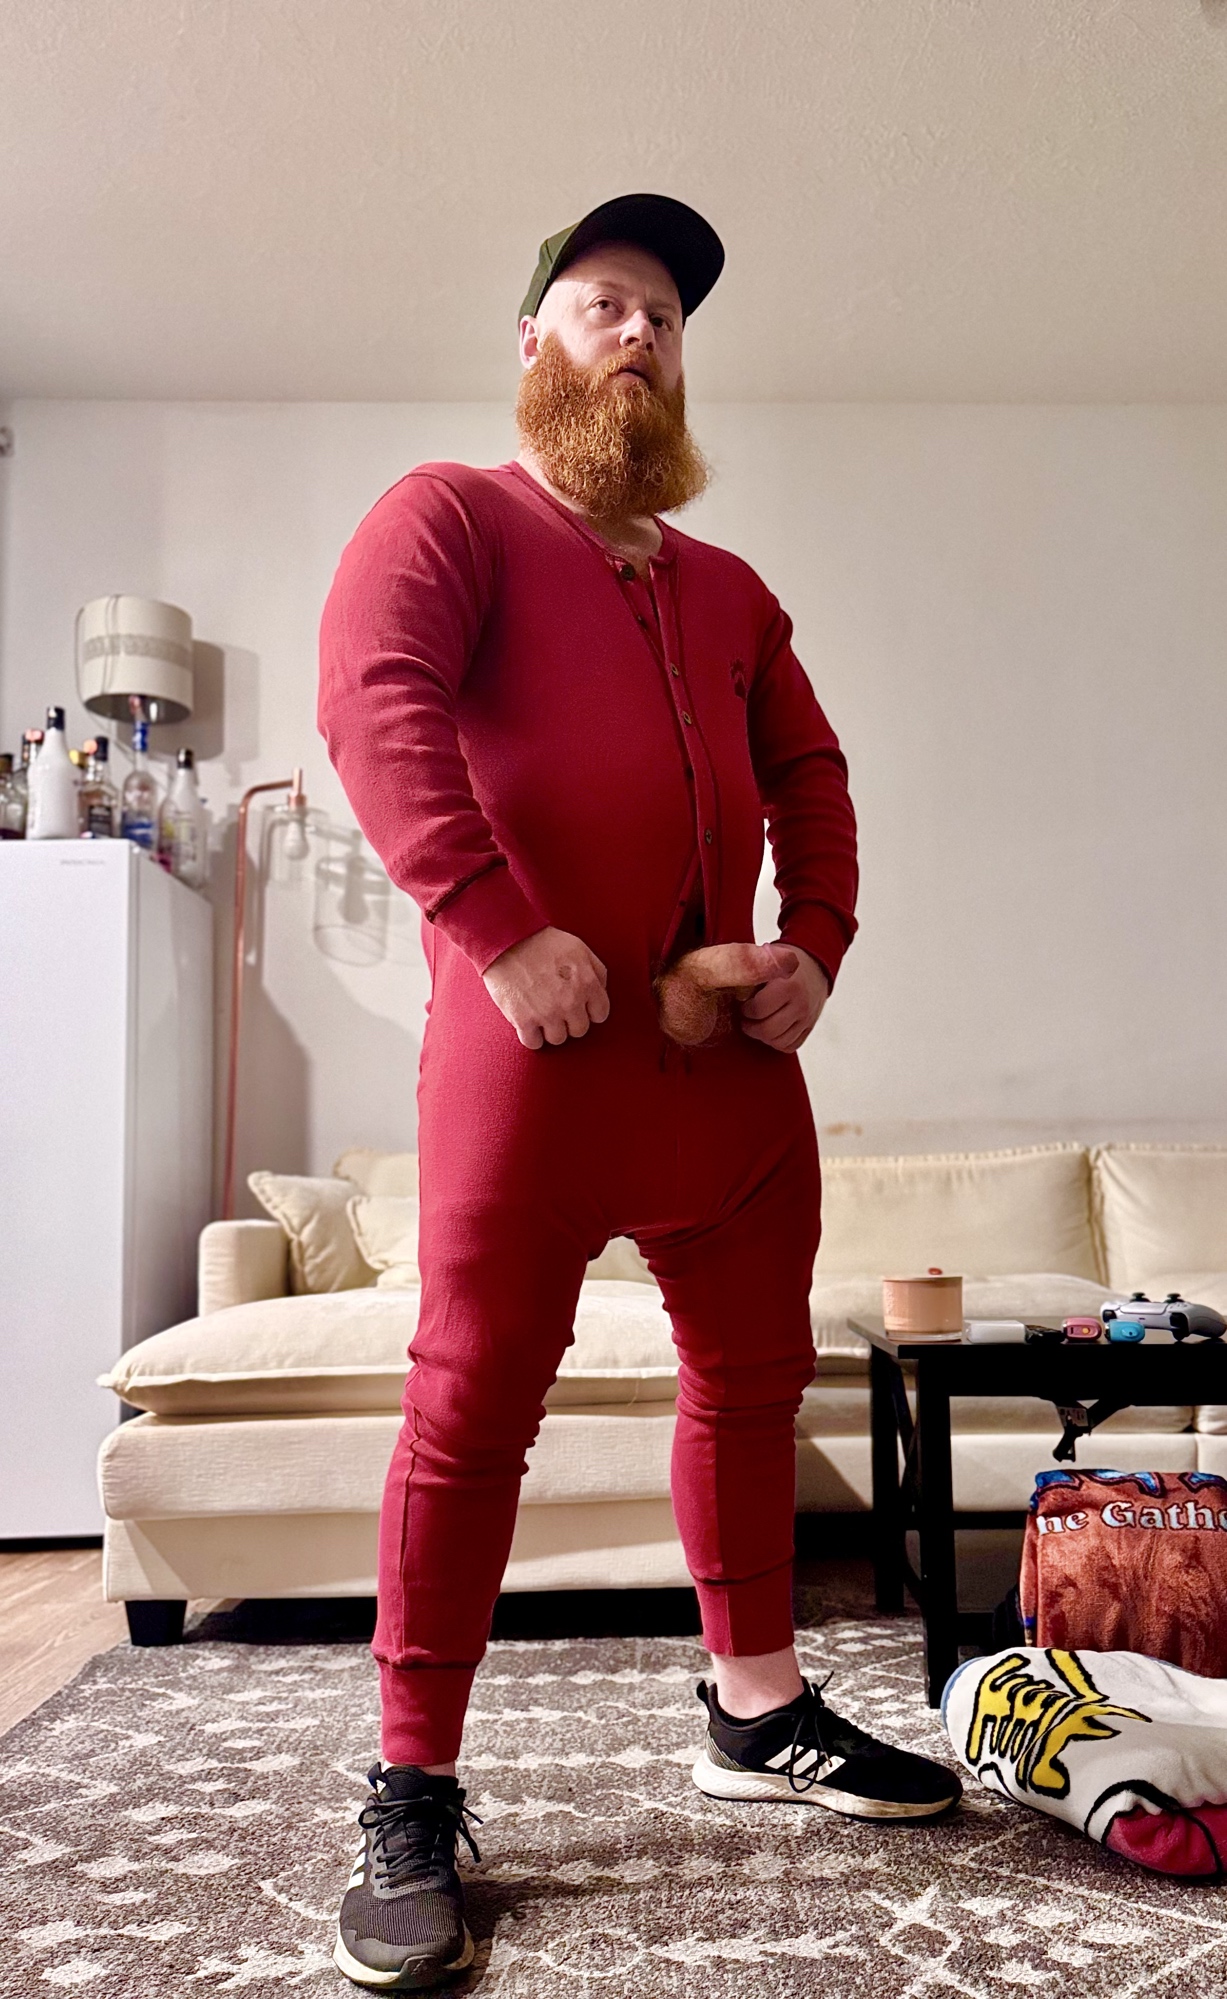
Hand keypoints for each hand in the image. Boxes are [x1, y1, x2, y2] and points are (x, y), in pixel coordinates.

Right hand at [483, 926, 610, 1049]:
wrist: (507, 939)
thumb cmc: (543, 942)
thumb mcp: (579, 948)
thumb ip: (596, 971)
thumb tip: (601, 991)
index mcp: (587, 984)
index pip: (600, 1015)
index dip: (589, 1010)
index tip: (578, 1005)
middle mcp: (570, 1002)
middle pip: (580, 1030)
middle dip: (570, 1020)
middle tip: (557, 1007)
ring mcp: (547, 1013)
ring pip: (558, 1039)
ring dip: (550, 1029)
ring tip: (541, 1013)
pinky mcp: (523, 1020)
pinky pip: (534, 1043)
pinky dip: (531, 1036)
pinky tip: (528, 1022)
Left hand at [739, 942, 829, 1053]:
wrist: (815, 966)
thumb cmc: (783, 963)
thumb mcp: (767, 958)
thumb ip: (751, 972)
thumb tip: (723, 984)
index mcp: (789, 986)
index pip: (759, 1009)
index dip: (745, 1010)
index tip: (742, 1004)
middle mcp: (800, 1004)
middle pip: (768, 1030)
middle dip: (751, 1027)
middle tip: (745, 1018)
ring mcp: (806, 1018)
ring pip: (778, 1041)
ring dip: (762, 1036)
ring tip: (756, 1023)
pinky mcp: (809, 1028)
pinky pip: (789, 1046)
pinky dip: (776, 1041)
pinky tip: (770, 1029)